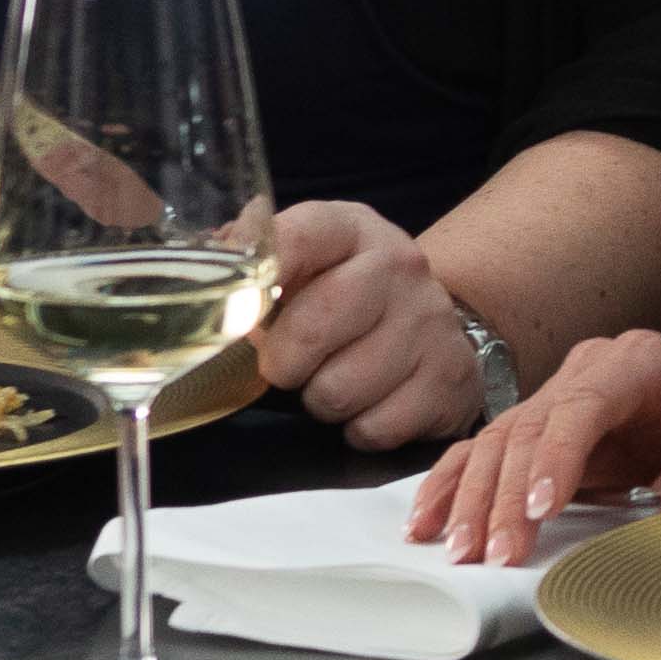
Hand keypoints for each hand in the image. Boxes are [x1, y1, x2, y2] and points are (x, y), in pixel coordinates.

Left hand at [254, 197, 489, 453]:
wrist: (428, 323)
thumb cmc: (344, 297)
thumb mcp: (304, 264)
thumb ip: (253, 263)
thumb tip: (210, 269)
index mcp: (352, 230)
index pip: (299, 237)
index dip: (259, 278)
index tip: (239, 315)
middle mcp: (399, 266)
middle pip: (316, 326)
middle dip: (286, 363)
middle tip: (286, 368)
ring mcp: (432, 322)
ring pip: (341, 390)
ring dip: (322, 401)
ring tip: (333, 383)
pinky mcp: (451, 379)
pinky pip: (376, 427)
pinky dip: (360, 429)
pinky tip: (368, 406)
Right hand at [406, 330, 660, 560]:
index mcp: (643, 361)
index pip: (586, 403)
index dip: (556, 455)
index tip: (541, 507)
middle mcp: (592, 370)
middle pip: (531, 426)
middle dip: (506, 493)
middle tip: (494, 552)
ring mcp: (562, 397)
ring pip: (499, 440)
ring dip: (473, 496)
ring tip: (458, 548)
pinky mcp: (545, 431)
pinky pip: (489, 452)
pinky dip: (457, 484)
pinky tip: (431, 518)